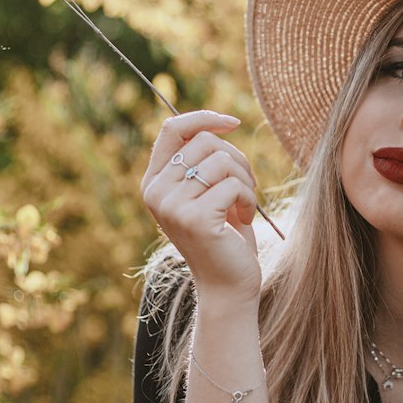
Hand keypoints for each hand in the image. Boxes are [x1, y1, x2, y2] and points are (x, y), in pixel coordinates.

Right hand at [140, 111, 261, 302]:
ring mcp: (172, 206)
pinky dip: (248, 197)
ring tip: (244, 203)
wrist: (227, 285)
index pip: (172, 129)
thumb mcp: (206, 192)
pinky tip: (245, 218)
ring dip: (245, 180)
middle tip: (245, 186)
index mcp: (153, 182)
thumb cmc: (224, 235)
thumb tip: (215, 122)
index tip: (233, 122)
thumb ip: (200, 160)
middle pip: (204, 141)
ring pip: (221, 161)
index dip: (204, 118)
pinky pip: (232, 184)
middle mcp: (155, 192)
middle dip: (236, 159)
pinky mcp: (194, 219)